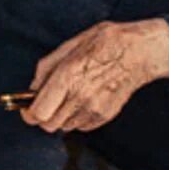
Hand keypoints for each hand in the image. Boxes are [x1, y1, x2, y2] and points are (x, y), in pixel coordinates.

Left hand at [21, 18, 168, 133]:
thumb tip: (32, 88)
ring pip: (64, 127)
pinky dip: (77, 117)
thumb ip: (46, 68)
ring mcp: (93, 109)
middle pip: (48, 125)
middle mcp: (80, 96)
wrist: (140, 52)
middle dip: (44, 115)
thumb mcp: (71, 44)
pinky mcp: (104, 116)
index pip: (38, 113)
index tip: (28, 108)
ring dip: (61, 116)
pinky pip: (81, 126)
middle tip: (49, 101)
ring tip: (71, 95)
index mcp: (67, 76)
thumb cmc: (106, 42)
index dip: (29, 113)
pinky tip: (85, 99)